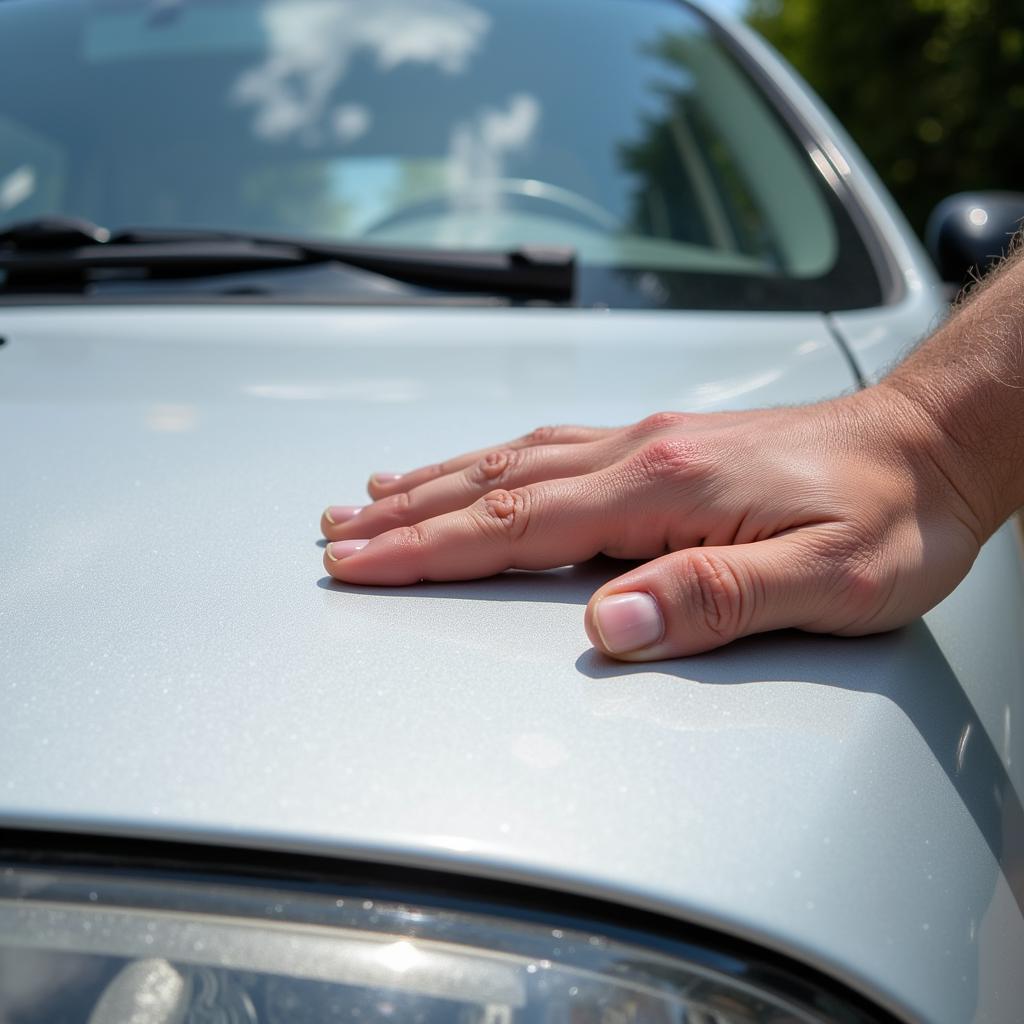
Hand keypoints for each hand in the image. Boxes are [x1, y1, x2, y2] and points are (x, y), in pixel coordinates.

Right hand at [320, 387, 985, 659]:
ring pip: (508, 460)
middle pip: (491, 486)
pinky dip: (486, 465)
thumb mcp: (828, 579)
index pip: (515, 525)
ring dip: (432, 484)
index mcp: (662, 486)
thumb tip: (612, 623)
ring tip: (366, 499)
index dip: (427, 550)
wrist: (931, 442)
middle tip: (330, 537)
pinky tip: (466, 470)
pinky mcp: (657, 444)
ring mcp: (643, 441)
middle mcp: (637, 452)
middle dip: (403, 518)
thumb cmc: (890, 514)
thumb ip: (714, 598)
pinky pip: (545, 449)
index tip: (357, 564)